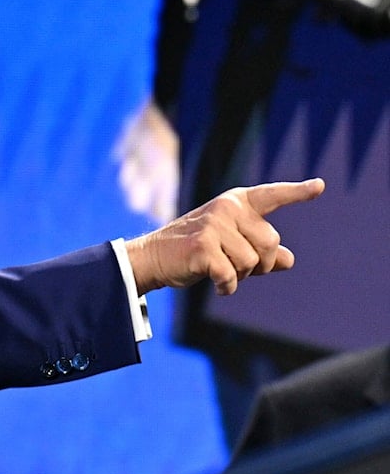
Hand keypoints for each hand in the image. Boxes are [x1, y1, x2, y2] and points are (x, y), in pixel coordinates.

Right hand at [124, 178, 325, 295]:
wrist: (153, 257)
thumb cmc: (194, 250)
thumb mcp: (230, 245)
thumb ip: (260, 250)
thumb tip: (289, 260)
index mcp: (235, 203)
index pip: (272, 196)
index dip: (298, 192)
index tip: (320, 186)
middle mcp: (226, 208)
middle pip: (271, 243)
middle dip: (261, 264)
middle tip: (237, 267)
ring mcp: (214, 225)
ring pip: (253, 262)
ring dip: (241, 276)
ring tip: (220, 270)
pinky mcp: (203, 246)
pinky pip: (233, 276)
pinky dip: (227, 287)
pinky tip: (217, 284)